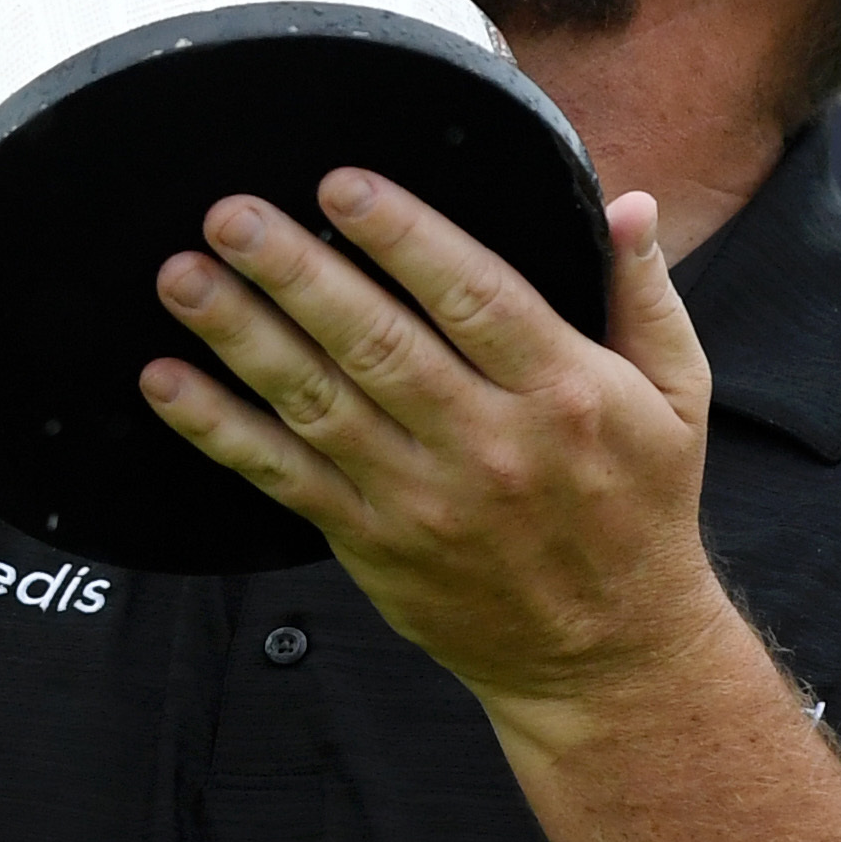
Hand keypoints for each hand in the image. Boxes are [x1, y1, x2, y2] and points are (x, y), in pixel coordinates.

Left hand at [138, 177, 740, 762]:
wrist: (609, 658)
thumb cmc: (639, 510)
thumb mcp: (674, 398)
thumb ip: (644, 294)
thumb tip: (626, 202)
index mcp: (562, 393)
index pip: (475, 297)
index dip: (404, 237)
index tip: (341, 183)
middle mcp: (487, 445)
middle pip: (377, 344)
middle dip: (296, 273)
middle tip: (231, 214)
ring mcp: (421, 499)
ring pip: (316, 404)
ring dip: (241, 337)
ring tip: (182, 278)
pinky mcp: (371, 542)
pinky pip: (281, 477)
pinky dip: (218, 429)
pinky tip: (166, 382)